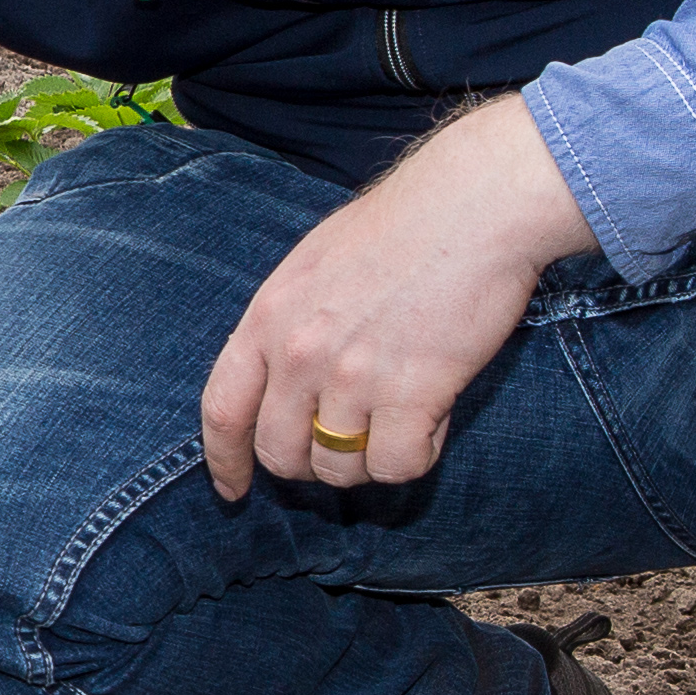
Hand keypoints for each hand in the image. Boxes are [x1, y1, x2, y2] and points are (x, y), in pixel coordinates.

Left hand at [199, 94, 591, 500]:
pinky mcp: (412, 393)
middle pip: (280, 453)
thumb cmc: (401, 227)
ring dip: (367, 461)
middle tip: (346, 448)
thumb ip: (289, 324)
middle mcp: (300, 352)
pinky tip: (432, 419)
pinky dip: (415, 457)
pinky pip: (396, 466)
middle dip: (308, 465)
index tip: (234, 490)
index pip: (223, 410)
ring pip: (339, 468)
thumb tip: (286, 383)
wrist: (472, 204)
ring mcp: (353, 376)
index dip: (225, 460)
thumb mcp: (312, 265)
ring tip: (399, 419)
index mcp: (268, 317)